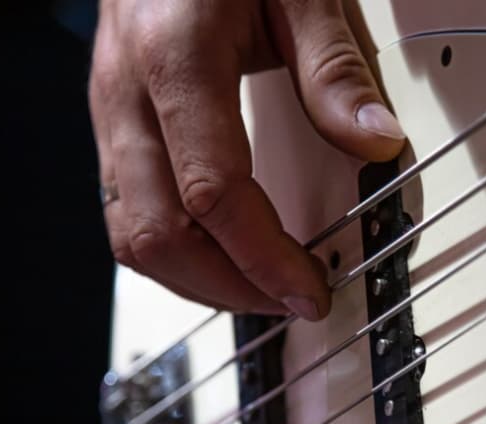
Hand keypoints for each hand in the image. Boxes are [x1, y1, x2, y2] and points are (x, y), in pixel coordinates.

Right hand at [88, 0, 405, 318]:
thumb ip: (334, 69)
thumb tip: (377, 143)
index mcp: (174, 59)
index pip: (213, 194)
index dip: (264, 258)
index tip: (310, 287)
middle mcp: (125, 94)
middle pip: (158, 235)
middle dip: (231, 288)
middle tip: (291, 301)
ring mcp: (108, 113)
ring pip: (132, 236)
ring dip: (198, 282)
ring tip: (260, 289)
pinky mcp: (110, 123)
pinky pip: (127, 211)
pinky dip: (176, 251)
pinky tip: (219, 255)